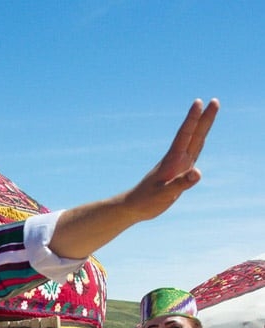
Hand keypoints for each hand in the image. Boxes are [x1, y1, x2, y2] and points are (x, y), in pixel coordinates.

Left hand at [123, 99, 218, 221]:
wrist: (133, 206)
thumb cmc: (146, 201)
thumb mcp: (163, 195)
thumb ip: (179, 184)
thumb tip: (197, 173)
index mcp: (173, 161)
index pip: (185, 135)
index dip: (193, 119)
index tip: (199, 102)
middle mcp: (177, 159)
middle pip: (194, 135)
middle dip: (204, 118)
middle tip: (214, 100)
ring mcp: (178, 165)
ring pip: (194, 142)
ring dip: (203, 127)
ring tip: (210, 112)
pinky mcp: (178, 172)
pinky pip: (193, 153)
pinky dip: (199, 143)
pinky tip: (202, 138)